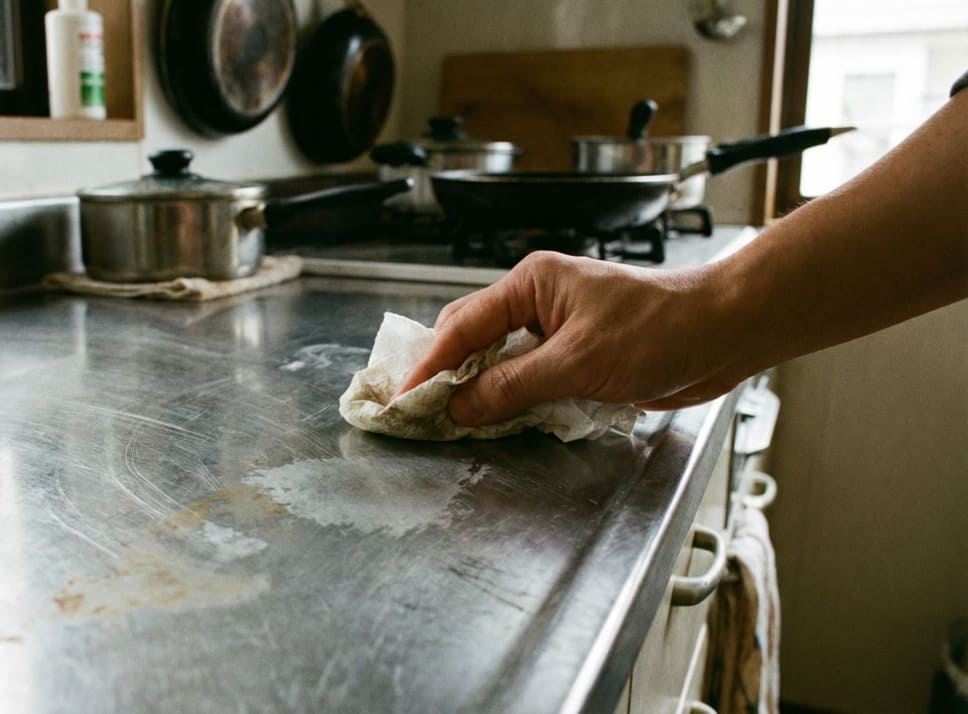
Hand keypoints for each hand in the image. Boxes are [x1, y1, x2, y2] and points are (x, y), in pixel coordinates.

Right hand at [394, 251, 747, 424]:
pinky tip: (501, 421)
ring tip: (453, 422)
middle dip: (447, 375)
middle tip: (421, 412)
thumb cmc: (660, 329)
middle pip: (473, 339)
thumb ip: (513, 386)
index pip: (462, 326)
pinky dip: (513, 400)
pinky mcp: (577, 356)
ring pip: (500, 361)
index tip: (403, 398)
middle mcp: (538, 302)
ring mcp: (557, 329)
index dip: (428, 365)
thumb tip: (460, 405)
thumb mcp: (578, 362)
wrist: (724, 333)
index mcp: (531, 284)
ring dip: (482, 391)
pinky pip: (530, 378)